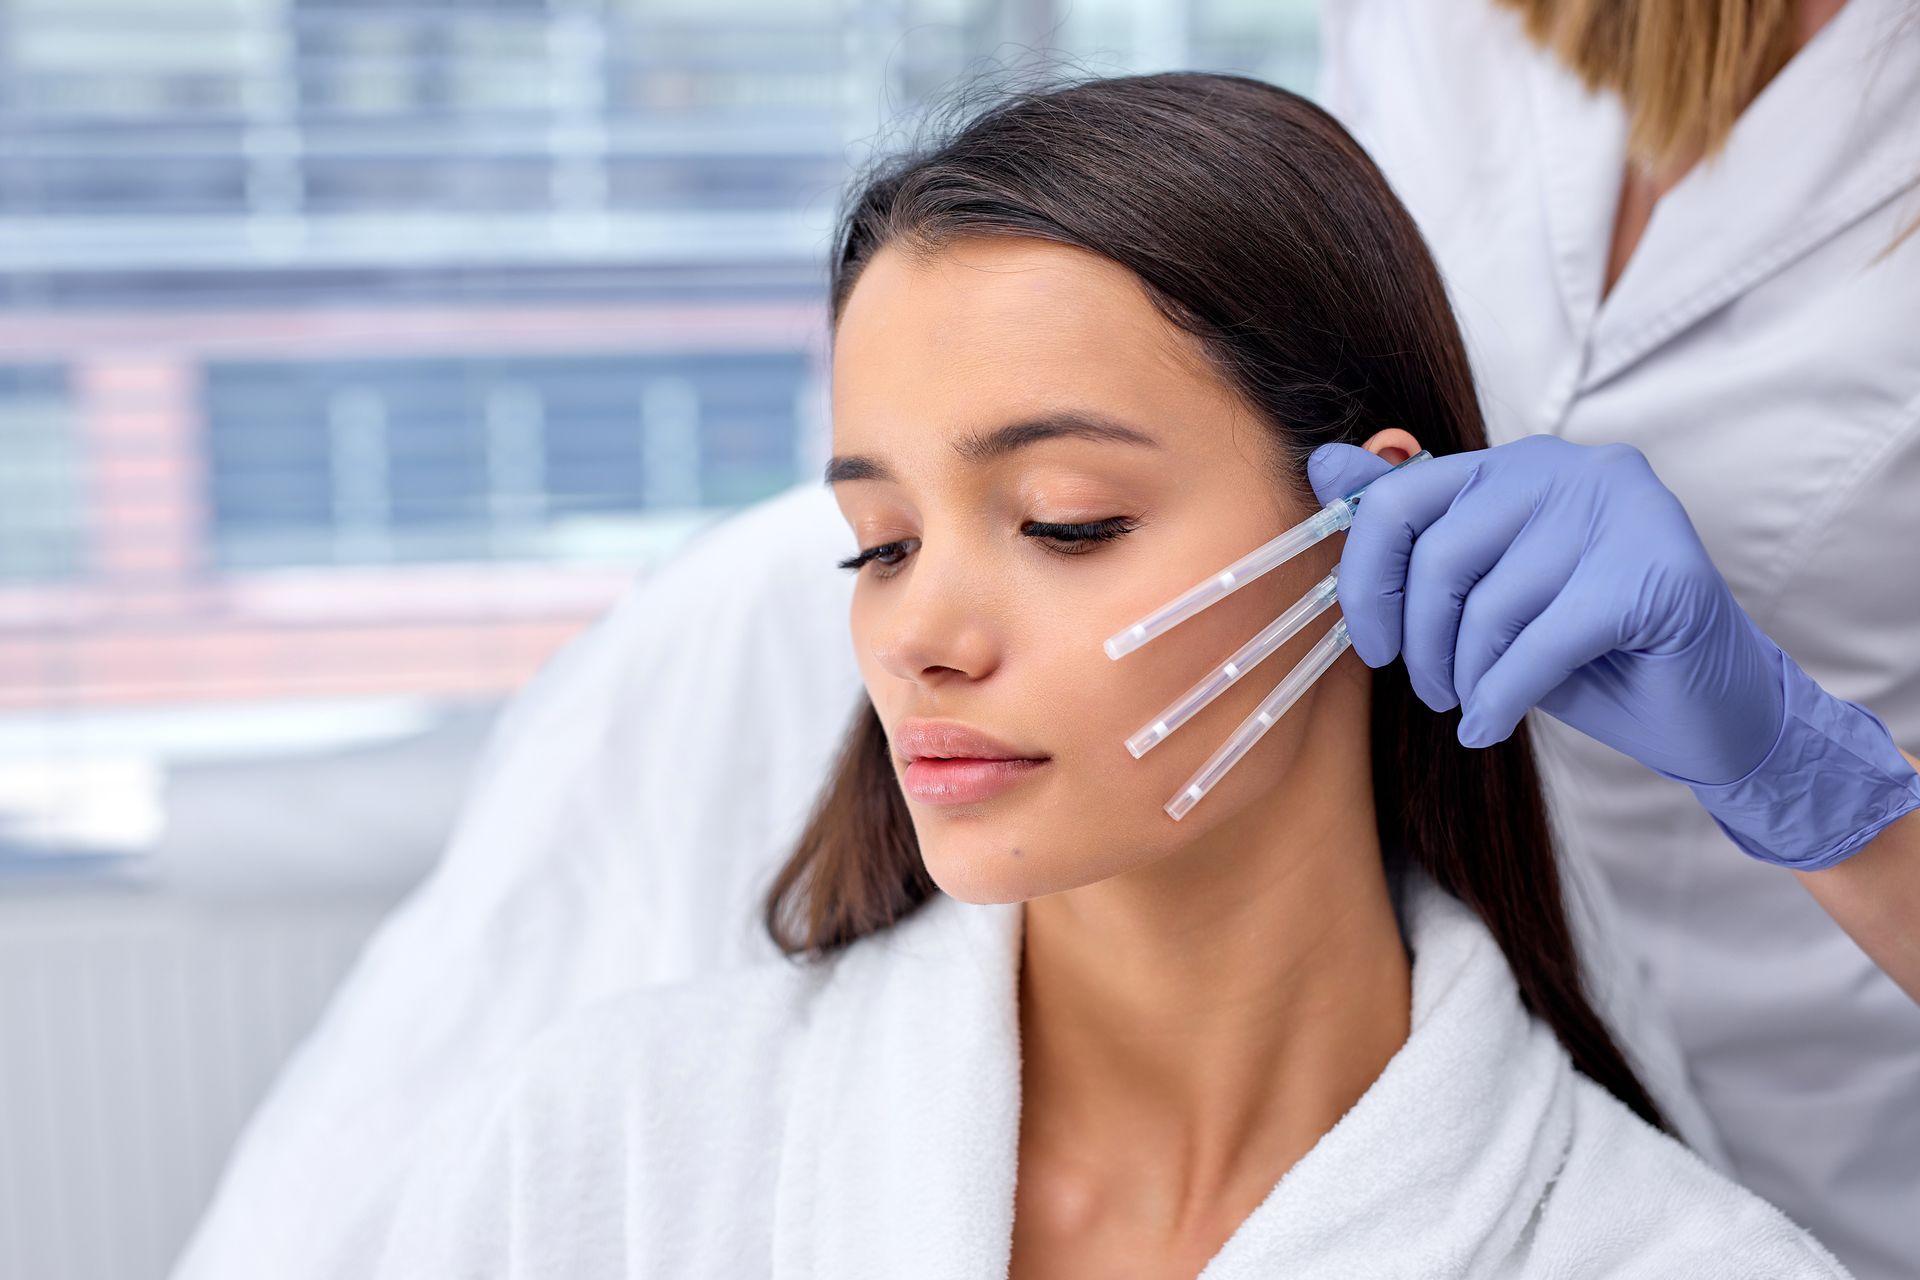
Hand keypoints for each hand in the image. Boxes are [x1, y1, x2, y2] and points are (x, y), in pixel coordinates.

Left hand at [1309, 435, 1919, 870]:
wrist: (1709, 710)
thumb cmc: (1588, 651)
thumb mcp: (1483, 590)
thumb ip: (1411, 526)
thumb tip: (1322, 466)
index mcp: (1523, 464)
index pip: (1404, 495)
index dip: (1367, 576)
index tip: (1372, 642)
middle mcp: (1576, 469)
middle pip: (1442, 554)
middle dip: (1421, 641)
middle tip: (1430, 689)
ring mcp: (1625, 514)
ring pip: (1491, 606)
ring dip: (1466, 676)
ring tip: (1473, 705)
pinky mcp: (1658, 574)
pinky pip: (1539, 645)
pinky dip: (1502, 699)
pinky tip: (1490, 727)